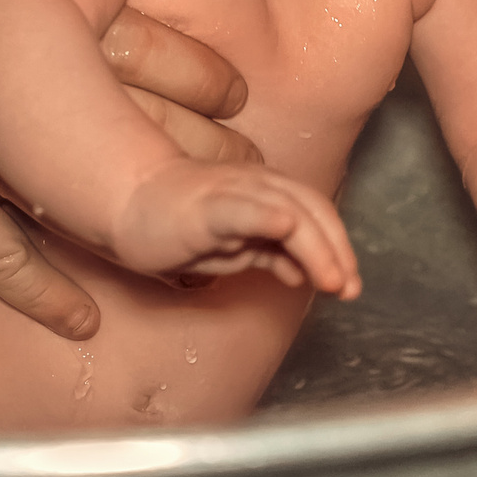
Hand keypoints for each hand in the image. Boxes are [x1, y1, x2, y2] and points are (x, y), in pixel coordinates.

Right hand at [0, 0, 254, 341]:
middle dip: (198, 159)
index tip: (231, 95)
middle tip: (239, 180)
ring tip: (193, 254)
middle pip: (142, 127)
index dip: (202, 78)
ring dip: (143, 228)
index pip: (154, 51)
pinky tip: (83, 320)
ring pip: (87, 196)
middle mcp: (26, 80)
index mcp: (40, 6)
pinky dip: (42, 293)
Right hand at [111, 160, 362, 296]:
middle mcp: (257, 186)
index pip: (318, 213)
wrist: (127, 203)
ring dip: (315, 246)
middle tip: (348, 290)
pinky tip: (285, 229)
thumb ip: (272, 253)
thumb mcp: (236, 245)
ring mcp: (232, 192)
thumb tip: (306, 274)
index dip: (339, 248)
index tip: (349, 286)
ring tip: (331, 280)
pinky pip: (242, 209)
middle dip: (336, 251)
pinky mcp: (205, 205)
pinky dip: (268, 217)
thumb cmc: (180, 224)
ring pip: (287, 210)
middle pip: (312, 209)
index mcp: (269, 193)